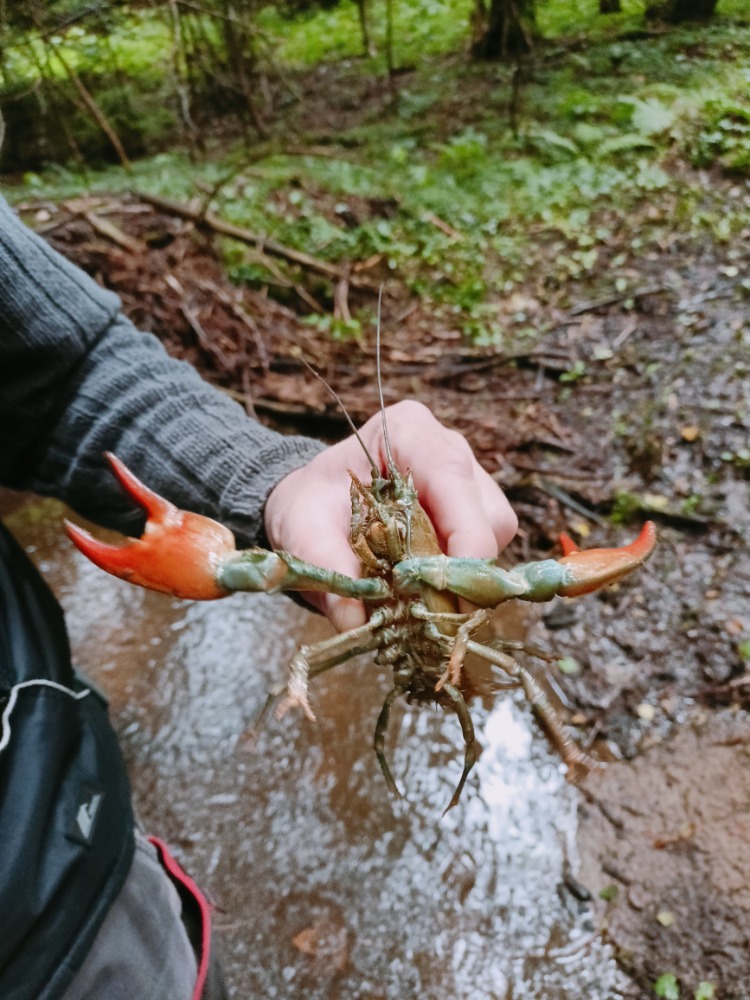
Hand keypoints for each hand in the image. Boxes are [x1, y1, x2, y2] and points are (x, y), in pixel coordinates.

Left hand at [263, 400, 517, 631]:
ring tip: (420, 600)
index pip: (455, 481)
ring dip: (463, 577)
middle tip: (427, 611)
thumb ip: (325, 566)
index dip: (461, 541)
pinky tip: (426, 589)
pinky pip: (486, 550)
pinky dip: (459, 578)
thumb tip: (355, 621)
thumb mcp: (302, 529)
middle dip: (462, 570)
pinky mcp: (475, 512)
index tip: (445, 595)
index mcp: (410, 432)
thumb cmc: (310, 506)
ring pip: (495, 537)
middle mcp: (450, 450)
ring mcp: (470, 480)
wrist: (313, 506)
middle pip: (489, 516)